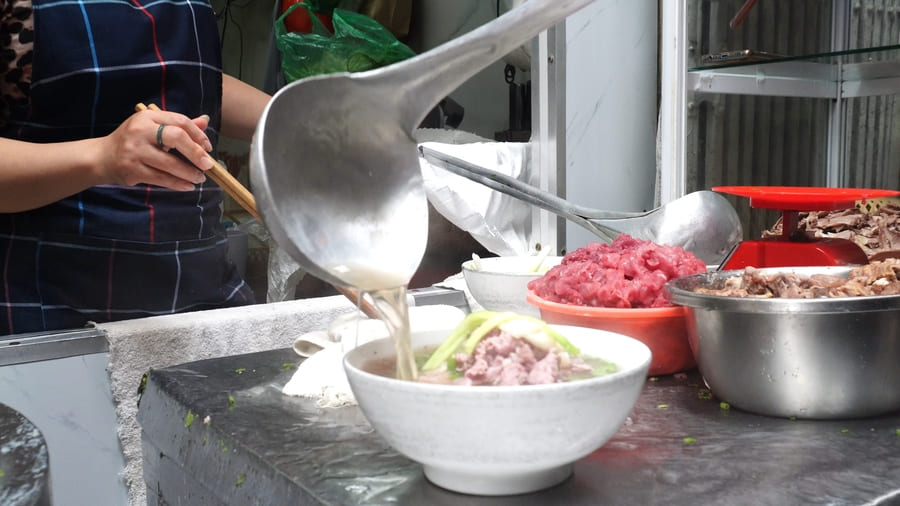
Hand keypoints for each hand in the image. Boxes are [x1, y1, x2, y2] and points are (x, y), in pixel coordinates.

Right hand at [96, 109, 214, 190]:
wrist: (102, 157)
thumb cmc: (134, 140)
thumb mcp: (153, 127)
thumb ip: (178, 125)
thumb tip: (205, 121)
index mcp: (147, 117)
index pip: (179, 121)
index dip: (198, 134)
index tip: (208, 147)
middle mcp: (140, 131)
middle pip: (176, 138)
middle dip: (196, 152)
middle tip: (208, 165)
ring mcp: (135, 151)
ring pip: (170, 163)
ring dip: (189, 173)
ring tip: (199, 178)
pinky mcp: (132, 170)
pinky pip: (161, 178)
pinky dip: (178, 184)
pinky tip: (187, 186)